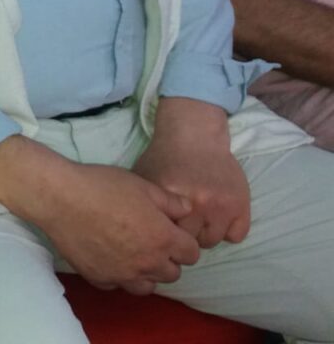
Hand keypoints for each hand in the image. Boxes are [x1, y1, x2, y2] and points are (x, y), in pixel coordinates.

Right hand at [37, 163, 201, 294]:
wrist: (60, 198)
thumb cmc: (102, 186)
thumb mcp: (142, 185)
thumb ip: (171, 201)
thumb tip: (188, 210)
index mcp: (163, 239)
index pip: (192, 254)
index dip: (184, 241)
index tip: (170, 230)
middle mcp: (147, 263)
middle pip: (172, 274)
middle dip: (167, 258)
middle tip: (150, 239)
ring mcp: (123, 275)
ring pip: (147, 286)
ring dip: (146, 272)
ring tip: (132, 253)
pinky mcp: (99, 278)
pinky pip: (117, 285)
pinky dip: (118, 275)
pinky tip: (108, 256)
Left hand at [132, 98, 249, 249]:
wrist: (195, 135)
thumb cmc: (166, 157)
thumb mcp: (145, 176)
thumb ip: (143, 203)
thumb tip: (138, 229)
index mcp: (171, 196)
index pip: (168, 234)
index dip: (165, 233)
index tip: (165, 228)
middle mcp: (198, 203)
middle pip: (190, 242)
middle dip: (185, 236)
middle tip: (184, 224)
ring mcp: (221, 205)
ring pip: (213, 241)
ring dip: (205, 234)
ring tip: (200, 221)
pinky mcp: (240, 204)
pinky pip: (236, 236)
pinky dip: (228, 231)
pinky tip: (219, 219)